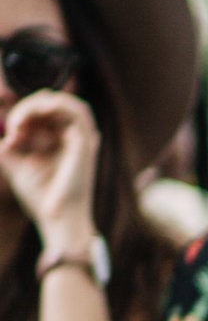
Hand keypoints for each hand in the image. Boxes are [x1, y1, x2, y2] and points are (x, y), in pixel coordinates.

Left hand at [1, 88, 101, 254]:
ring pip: (59, 101)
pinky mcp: (85, 141)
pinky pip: (74, 109)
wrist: (56, 219)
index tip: (11, 136)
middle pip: (48, 103)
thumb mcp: (13, 160)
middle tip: (13, 130)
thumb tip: (1, 129)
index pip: (40, 111)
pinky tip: (34, 116)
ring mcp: (81, 138)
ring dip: (35, 106)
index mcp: (58, 140)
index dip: (21, 115)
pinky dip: (52, 105)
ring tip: (20, 123)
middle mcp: (72, 136)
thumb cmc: (38, 195)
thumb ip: (8, 141)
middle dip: (25, 110)